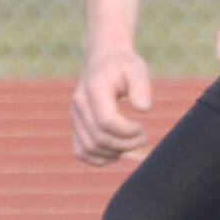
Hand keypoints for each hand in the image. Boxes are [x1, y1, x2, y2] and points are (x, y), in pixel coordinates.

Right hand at [71, 48, 153, 165]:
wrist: (104, 61)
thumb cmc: (124, 66)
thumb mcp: (137, 69)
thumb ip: (141, 86)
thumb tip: (144, 109)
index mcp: (93, 89)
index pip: (106, 122)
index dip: (127, 132)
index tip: (142, 128)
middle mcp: (79, 104)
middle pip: (99, 138)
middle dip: (125, 144)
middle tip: (143, 138)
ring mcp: (74, 117)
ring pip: (89, 149)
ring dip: (114, 153)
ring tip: (132, 144)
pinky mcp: (75, 126)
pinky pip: (82, 152)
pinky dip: (100, 158)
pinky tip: (118, 151)